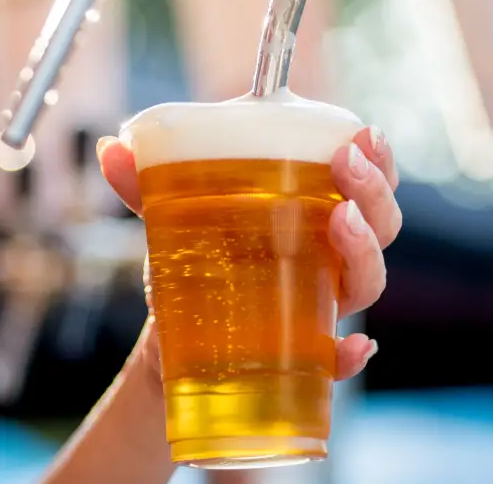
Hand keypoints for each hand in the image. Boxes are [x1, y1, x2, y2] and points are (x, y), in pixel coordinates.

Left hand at [96, 125, 400, 385]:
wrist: (170, 338)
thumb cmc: (192, 262)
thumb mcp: (170, 217)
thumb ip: (144, 183)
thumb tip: (111, 147)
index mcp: (310, 212)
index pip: (365, 181)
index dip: (378, 158)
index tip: (364, 133)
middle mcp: (328, 257)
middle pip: (381, 224)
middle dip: (373, 191)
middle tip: (346, 164)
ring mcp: (319, 304)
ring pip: (367, 281)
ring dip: (365, 251)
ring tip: (342, 221)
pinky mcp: (301, 353)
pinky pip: (339, 358)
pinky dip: (351, 354)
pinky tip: (352, 346)